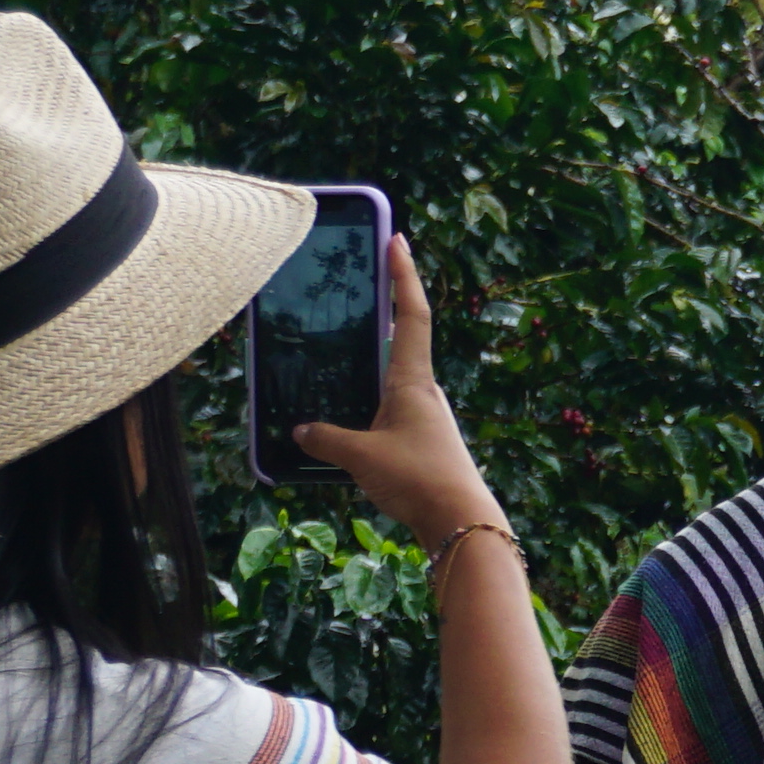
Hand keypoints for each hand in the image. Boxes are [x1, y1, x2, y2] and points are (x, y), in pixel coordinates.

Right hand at [292, 236, 503, 539]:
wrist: (461, 524)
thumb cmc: (417, 480)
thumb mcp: (360, 455)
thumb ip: (326, 439)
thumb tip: (302, 431)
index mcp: (413, 382)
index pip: (411, 315)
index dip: (403, 276)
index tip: (397, 239)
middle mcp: (423, 393)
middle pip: (400, 342)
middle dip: (380, 314)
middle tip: (356, 286)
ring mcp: (425, 419)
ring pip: (390, 382)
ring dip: (366, 367)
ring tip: (333, 354)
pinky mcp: (422, 444)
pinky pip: (387, 414)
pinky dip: (365, 407)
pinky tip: (342, 421)